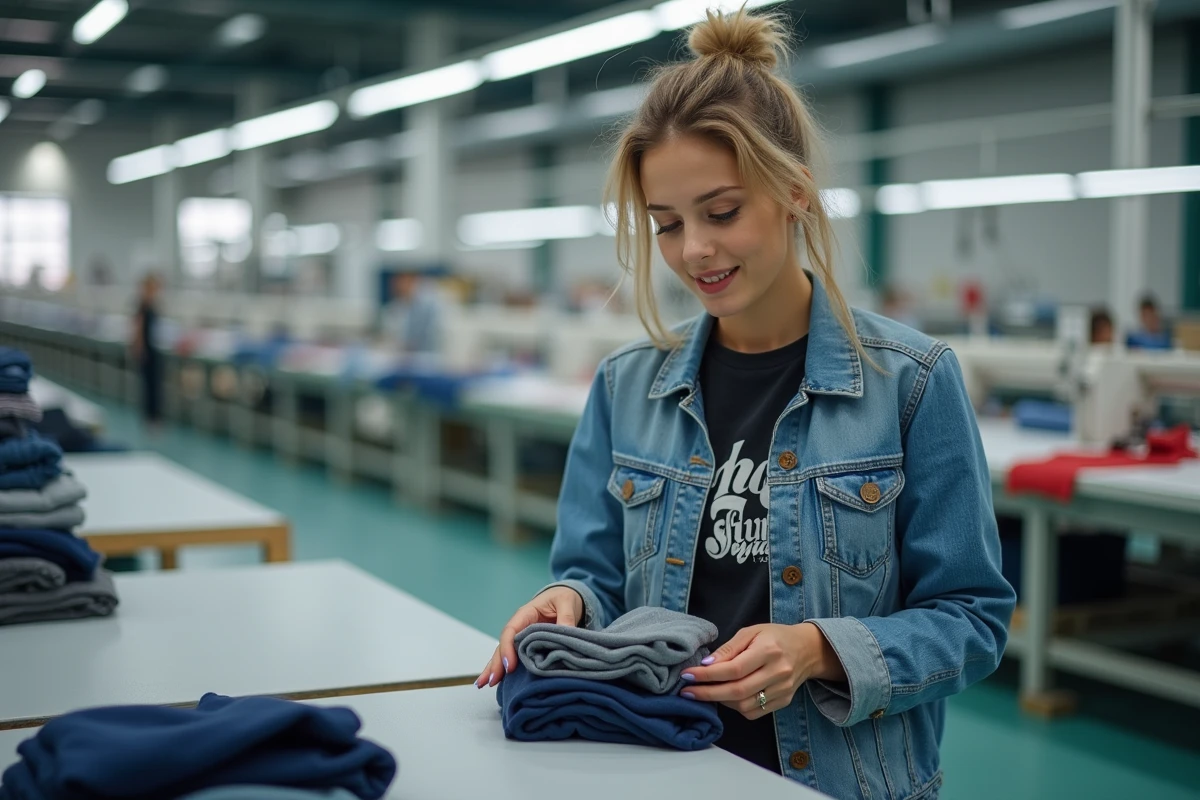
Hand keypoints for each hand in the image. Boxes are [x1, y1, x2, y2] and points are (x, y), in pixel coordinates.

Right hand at [476, 587, 582, 688]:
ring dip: (494, 668)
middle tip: (491, 680)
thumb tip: (566, 632)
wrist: (566, 597)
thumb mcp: (567, 602)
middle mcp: (519, 626)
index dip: (508, 648)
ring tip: (484, 684)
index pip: (511, 631)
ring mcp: (521, 637)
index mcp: (526, 614)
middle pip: (503, 645)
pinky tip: (495, 681)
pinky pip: (513, 657)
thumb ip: (566, 617)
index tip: (509, 665)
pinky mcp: (527, 646)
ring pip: (504, 653)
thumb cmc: (563, 597)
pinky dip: (503, 669)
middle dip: (496, 663)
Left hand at [678, 622, 844, 719]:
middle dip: (708, 693)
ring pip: (744, 705)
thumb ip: (728, 648)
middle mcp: (778, 673)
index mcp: (769, 650)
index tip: (688, 674)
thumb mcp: (751, 632)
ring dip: (720, 701)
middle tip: (687, 691)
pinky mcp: (783, 701)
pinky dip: (736, 707)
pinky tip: (726, 697)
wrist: (808, 650)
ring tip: (704, 693)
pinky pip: (754, 712)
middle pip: (738, 691)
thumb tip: (706, 665)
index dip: (708, 675)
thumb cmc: (775, 637)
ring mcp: (782, 690)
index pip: (734, 668)